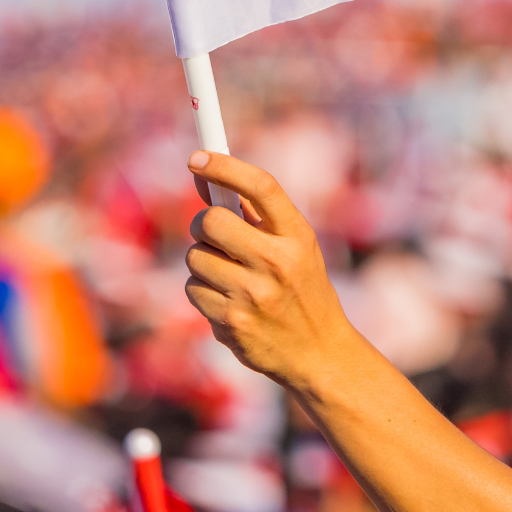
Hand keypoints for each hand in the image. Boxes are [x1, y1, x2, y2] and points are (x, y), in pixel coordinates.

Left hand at [183, 151, 354, 387]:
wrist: (318, 353)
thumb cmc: (301, 289)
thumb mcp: (294, 247)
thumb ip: (252, 213)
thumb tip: (202, 174)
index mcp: (298, 236)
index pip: (261, 186)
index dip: (225, 166)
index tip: (197, 157)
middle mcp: (278, 262)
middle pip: (212, 221)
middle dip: (203, 223)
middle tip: (212, 233)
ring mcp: (254, 295)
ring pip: (195, 257)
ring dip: (203, 262)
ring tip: (230, 277)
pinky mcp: (232, 322)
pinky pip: (193, 289)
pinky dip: (203, 292)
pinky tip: (229, 302)